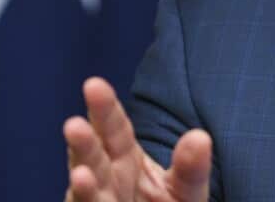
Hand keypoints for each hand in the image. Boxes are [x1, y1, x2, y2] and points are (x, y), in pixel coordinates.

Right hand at [64, 77, 211, 201]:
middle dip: (84, 143)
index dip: (104, 108)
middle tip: (74, 125)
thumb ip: (191, 167)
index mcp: (124, 158)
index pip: (114, 129)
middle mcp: (105, 179)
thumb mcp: (187, 189)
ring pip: (86, 191)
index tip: (94, 85)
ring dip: (81, 183)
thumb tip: (200, 137)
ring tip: (81, 174)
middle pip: (93, 157)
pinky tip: (84, 189)